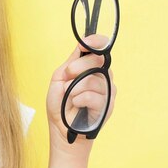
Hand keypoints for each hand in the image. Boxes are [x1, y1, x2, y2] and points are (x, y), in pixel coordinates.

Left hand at [45, 34, 116, 155]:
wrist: (60, 126)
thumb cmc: (60, 101)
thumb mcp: (60, 77)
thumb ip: (72, 62)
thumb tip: (82, 48)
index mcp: (91, 66)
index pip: (101, 47)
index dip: (96, 41)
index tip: (83, 44)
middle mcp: (102, 76)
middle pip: (97, 60)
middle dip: (77, 67)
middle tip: (67, 76)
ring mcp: (107, 91)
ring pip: (93, 79)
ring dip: (75, 88)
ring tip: (70, 97)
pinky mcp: (108, 106)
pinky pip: (94, 96)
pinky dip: (79, 99)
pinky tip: (76, 104)